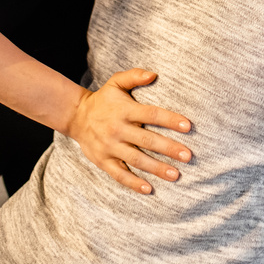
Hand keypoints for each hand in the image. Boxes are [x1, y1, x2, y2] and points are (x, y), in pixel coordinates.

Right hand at [67, 68, 193, 194]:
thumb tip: (154, 74)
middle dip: (168, 148)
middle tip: (188, 156)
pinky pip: (119, 174)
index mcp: (124, 110)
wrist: (76, 116)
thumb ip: (134, 76)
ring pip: (136, 159)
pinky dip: (133, 183)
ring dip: (156, 168)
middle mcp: (118, 129)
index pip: (151, 114)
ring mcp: (110, 147)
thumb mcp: (115, 82)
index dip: (170, 120)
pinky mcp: (103, 160)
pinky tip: (149, 188)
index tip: (188, 126)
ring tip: (175, 174)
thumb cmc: (103, 99)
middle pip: (147, 140)